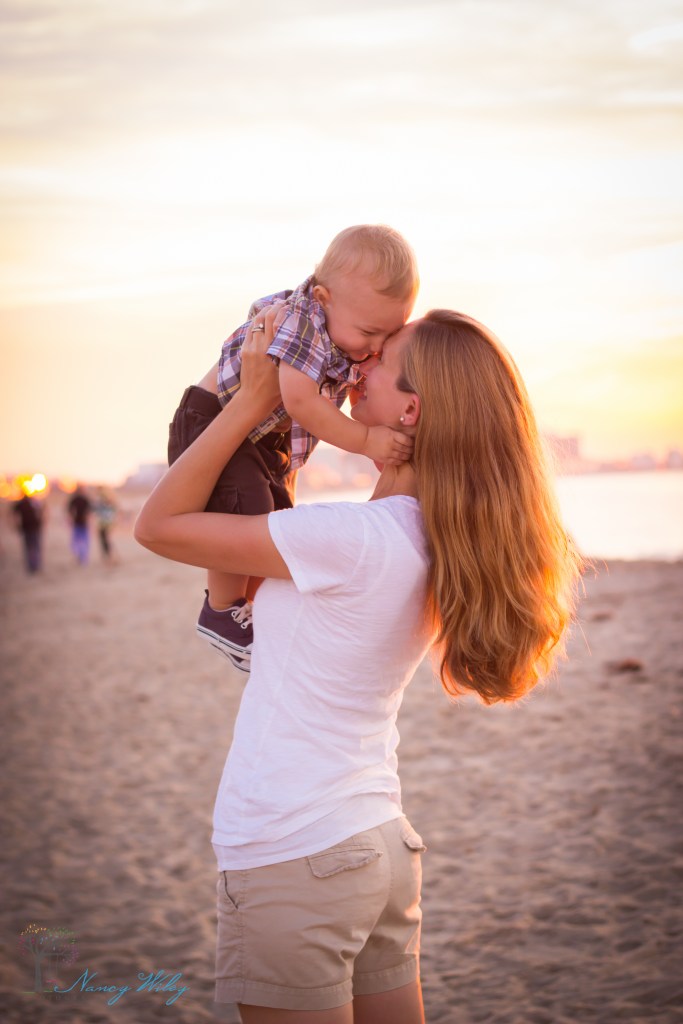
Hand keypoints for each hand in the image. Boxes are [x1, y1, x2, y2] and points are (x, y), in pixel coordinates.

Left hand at [239, 303, 284, 417]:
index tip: (290, 305)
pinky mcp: (244, 350)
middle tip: (283, 303)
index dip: (282, 309)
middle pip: (265, 317)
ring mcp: (250, 347)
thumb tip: (302, 339)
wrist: (253, 399)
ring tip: (274, 308)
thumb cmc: (275, 390)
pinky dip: (257, 322)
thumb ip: (291, 354)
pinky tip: (264, 320)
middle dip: (274, 307)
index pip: (274, 321)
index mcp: (272, 349)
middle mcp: (259, 345)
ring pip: (256, 322)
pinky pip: (250, 330)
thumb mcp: (287, 371)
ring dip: (265, 312)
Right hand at [362, 425, 413, 465]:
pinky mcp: (384, 459)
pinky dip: (401, 461)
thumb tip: (409, 436)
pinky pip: (395, 462)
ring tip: (408, 455)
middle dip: (411, 450)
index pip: (407, 440)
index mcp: (392, 435)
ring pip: (402, 456)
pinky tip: (402, 459)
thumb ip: (397, 433)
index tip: (413, 443)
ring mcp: (387, 453)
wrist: (363, 440)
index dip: (412, 443)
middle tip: (413, 450)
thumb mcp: (387, 429)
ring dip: (407, 456)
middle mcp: (391, 444)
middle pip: (406, 449)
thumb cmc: (376, 432)